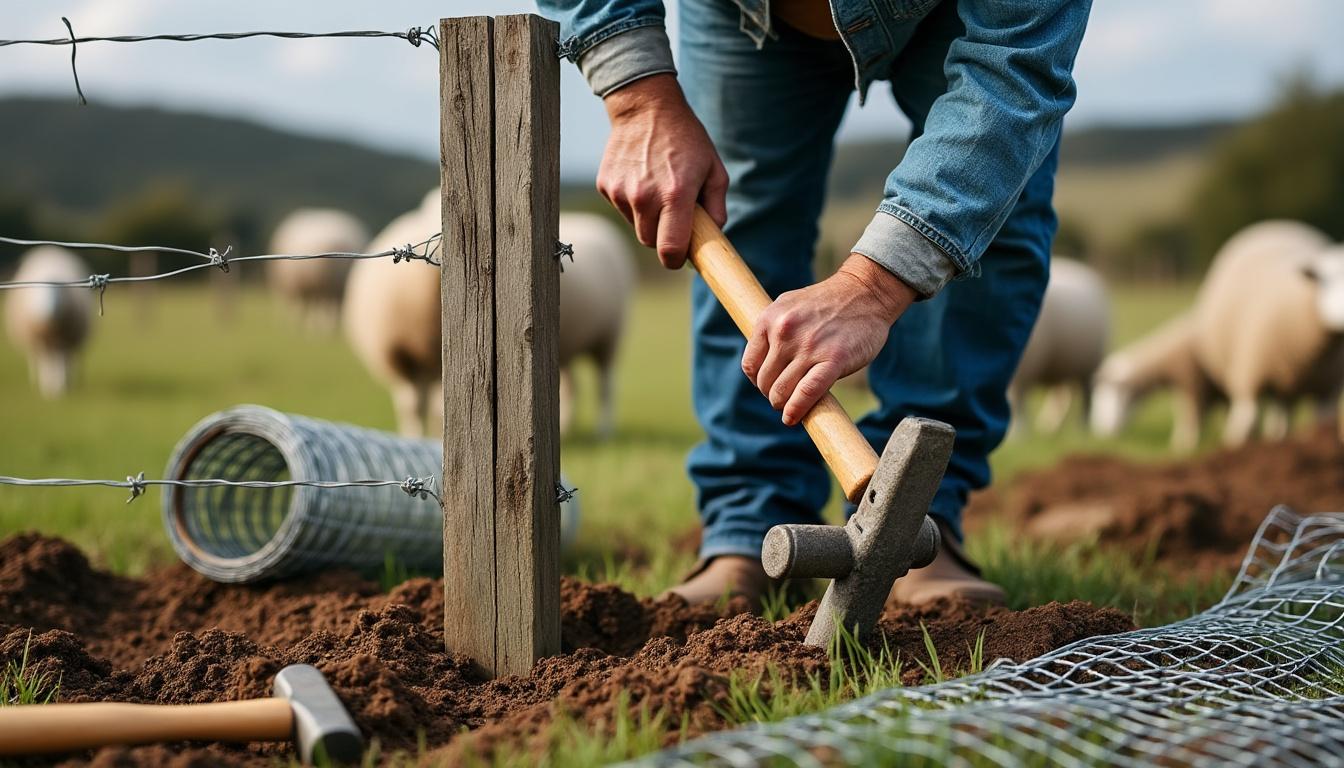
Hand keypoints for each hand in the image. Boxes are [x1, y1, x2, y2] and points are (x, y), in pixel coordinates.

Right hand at [598, 74, 728, 268]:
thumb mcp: (714, 170)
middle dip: (664, 237)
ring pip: (636, 227)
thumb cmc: (687, 139)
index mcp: (675, 195)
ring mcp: (621, 191)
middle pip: (651, 243)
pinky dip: (633, 203)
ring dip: (648, 219)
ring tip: (658, 189)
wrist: (646, 107)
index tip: (681, 255)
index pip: (670, 250)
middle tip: (674, 216)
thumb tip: (712, 237)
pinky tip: (642, 178)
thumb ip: (717, 209)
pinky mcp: (605, 186)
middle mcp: (645, 196)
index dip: (676, 259)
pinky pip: (623, 209)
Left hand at [742, 255, 917, 424]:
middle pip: (765, 382)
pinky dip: (796, 410)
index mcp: (770, 319)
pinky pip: (807, 393)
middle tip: (784, 397)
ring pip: (782, 391)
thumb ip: (773, 331)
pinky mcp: (833, 359)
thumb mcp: (789, 306)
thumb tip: (761, 364)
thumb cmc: (828, 303)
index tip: (769, 385)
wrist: (865, 293)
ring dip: (783, 405)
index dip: (758, 381)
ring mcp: (809, 347)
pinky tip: (792, 417)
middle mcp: (785, 332)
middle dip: (772, 395)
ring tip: (790, 408)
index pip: (751, 365)